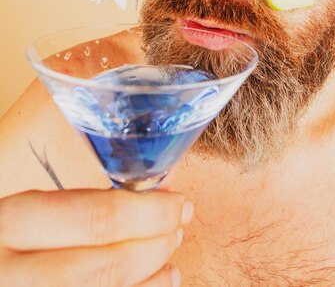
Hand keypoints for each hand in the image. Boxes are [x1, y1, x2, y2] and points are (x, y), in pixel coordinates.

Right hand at [0, 187, 192, 285]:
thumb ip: (74, 208)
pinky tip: (155, 285)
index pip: (97, 218)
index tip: (178, 203)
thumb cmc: (7, 241)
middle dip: (156, 243)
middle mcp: (11, 274)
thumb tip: (151, 193)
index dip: (150, 212)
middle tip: (180, 225)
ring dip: (152, 277)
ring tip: (171, 257)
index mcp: (9, 225)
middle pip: (107, 265)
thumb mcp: (23, 216)